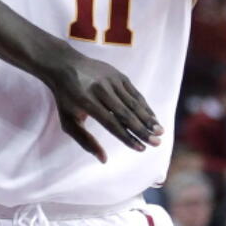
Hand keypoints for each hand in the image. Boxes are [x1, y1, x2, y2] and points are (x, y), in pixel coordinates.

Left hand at [44, 47, 162, 162]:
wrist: (65, 65)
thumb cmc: (66, 98)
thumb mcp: (68, 120)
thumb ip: (84, 140)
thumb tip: (103, 159)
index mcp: (86, 101)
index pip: (110, 122)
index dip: (127, 137)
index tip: (141, 149)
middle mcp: (100, 89)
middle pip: (125, 113)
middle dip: (142, 130)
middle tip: (156, 143)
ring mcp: (110, 80)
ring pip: (133, 102)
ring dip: (148, 119)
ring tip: (160, 133)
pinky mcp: (118, 75)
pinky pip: (134, 93)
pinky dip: (145, 106)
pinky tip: (153, 118)